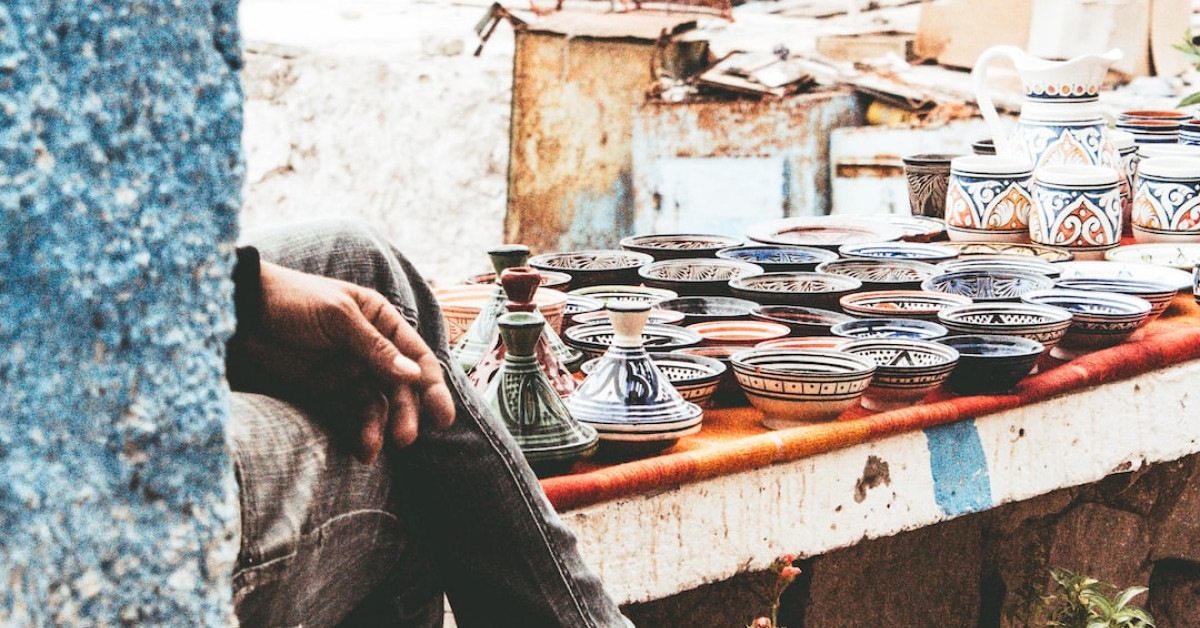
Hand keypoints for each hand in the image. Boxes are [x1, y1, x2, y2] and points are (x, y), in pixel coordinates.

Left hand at [232, 261, 454, 462]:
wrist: (241, 311)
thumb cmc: (293, 300)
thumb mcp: (338, 318)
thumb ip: (374, 348)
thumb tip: (413, 375)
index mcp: (381, 320)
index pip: (416, 355)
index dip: (432, 386)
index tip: (442, 416)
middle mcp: (372, 346)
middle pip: (401, 385)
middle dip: (407, 412)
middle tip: (407, 439)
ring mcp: (349, 369)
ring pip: (378, 403)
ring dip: (382, 426)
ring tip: (375, 449)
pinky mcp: (326, 389)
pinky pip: (351, 413)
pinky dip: (359, 431)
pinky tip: (363, 449)